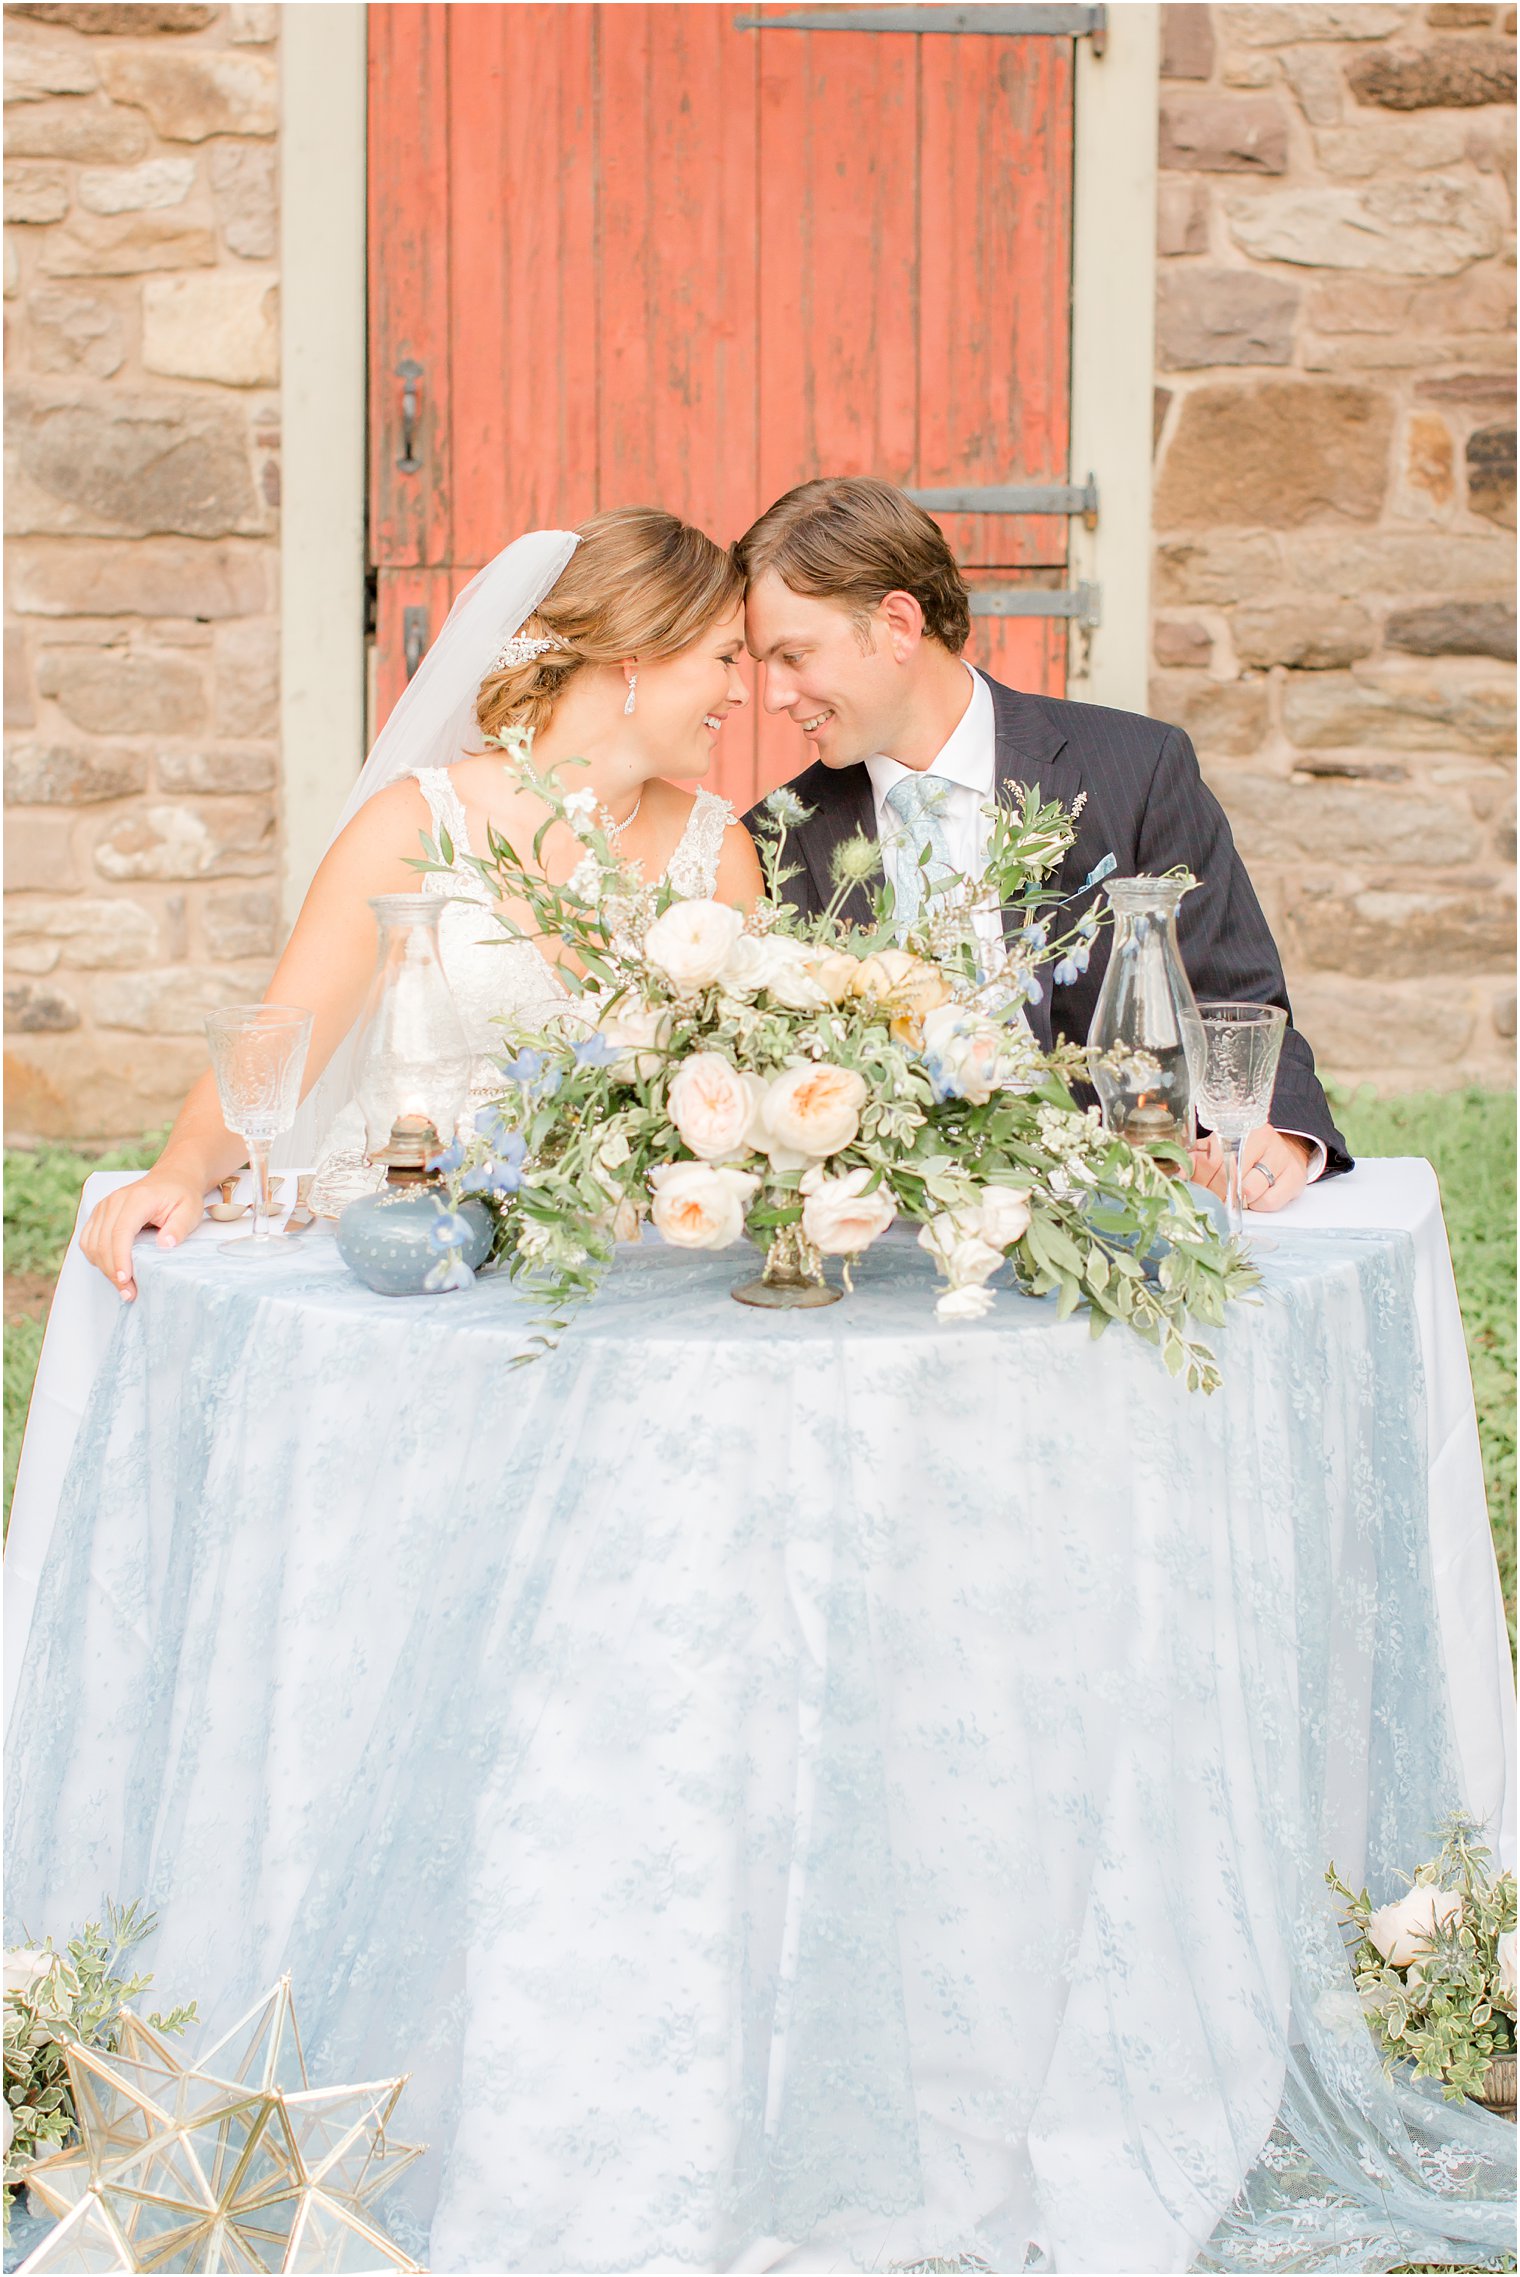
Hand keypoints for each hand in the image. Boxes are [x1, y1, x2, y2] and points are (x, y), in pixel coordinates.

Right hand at [79, 1167, 211, 1300]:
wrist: (172, 1178)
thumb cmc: (181, 1195)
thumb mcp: (190, 1211)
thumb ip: (179, 1228)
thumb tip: (164, 1245)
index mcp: (137, 1199)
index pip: (120, 1232)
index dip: (120, 1259)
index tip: (125, 1279)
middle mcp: (115, 1201)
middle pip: (103, 1242)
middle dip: (113, 1271)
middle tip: (128, 1293)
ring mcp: (104, 1207)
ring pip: (92, 1243)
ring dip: (103, 1267)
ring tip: (123, 1286)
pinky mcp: (99, 1214)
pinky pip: (88, 1240)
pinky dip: (96, 1257)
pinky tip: (111, 1269)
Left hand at [1188, 1127, 1312, 1214]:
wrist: (1281, 1151)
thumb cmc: (1244, 1151)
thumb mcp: (1217, 1148)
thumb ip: (1197, 1158)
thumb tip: (1178, 1171)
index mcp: (1240, 1126)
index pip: (1215, 1158)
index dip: (1203, 1177)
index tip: (1197, 1186)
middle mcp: (1265, 1138)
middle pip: (1231, 1177)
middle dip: (1218, 1191)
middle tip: (1215, 1194)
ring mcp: (1282, 1157)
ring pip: (1250, 1191)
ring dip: (1240, 1198)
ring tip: (1240, 1191)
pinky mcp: (1295, 1177)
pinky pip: (1269, 1202)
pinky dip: (1259, 1204)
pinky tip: (1258, 1195)